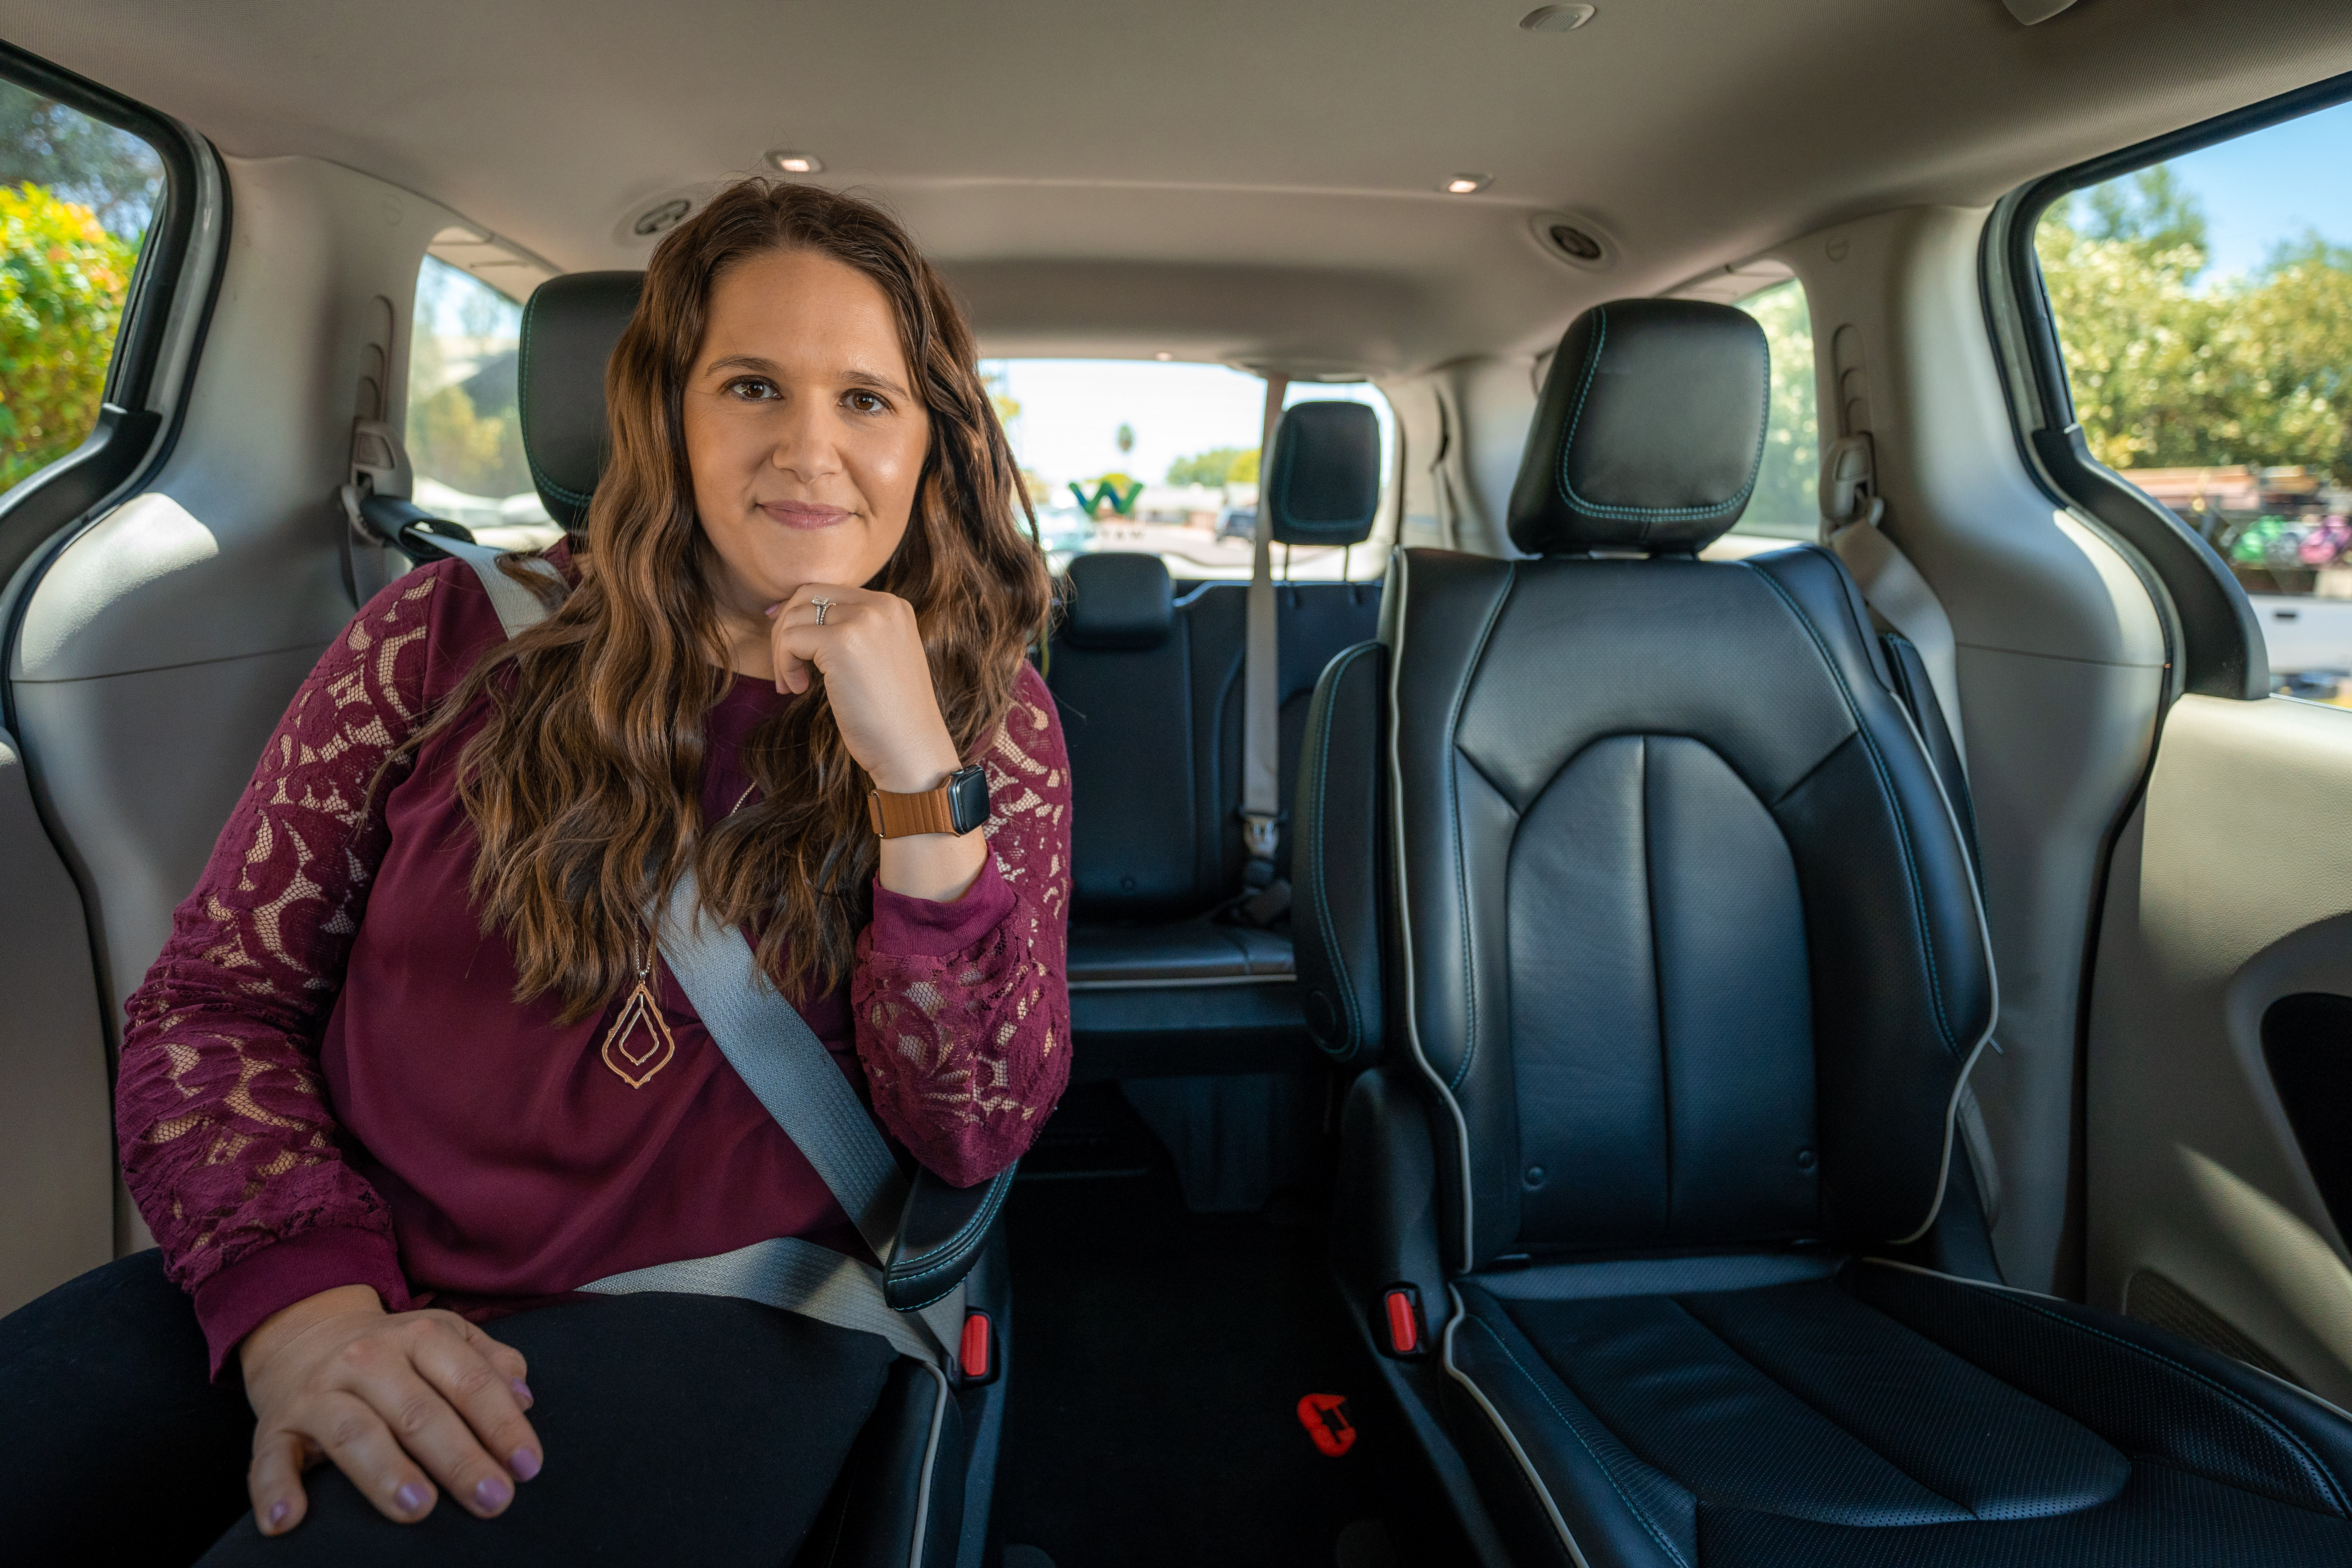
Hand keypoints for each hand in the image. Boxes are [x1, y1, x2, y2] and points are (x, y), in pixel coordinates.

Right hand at [239, 1284, 543, 1534]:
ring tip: (419, 1507)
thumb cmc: (397, 1353)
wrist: (305, 1336)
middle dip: (459, 1458)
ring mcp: (319, 1393)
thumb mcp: (449, 1341)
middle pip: (419, 1412)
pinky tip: (288, 1521)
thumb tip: (525, 1398)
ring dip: (386, 1471)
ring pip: (354, 1432)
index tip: (528, 1466)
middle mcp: (367, 1358)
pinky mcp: (276, 1427)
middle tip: (492, 1499)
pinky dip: (275, 1491)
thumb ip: (491, 1366)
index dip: (503, 1424)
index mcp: (420, 1335)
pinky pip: (271, 1460)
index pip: (470, 1382)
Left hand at [765, 584, 959, 792]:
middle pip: (807, 595)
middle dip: (784, 629)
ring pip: (794, 617)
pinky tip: (799, 689)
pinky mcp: (842, 643)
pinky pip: (790, 640)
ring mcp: (863, 621)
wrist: (912, 749)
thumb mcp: (879, 658)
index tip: (788, 646)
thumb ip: (852, 632)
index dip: (799, 616)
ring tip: (793, 684)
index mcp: (893, 606)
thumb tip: (793, 614)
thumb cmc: (891, 716)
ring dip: (781, 651)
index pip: (829, 592)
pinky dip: (784, 664)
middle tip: (786, 668)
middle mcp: (881, 605)